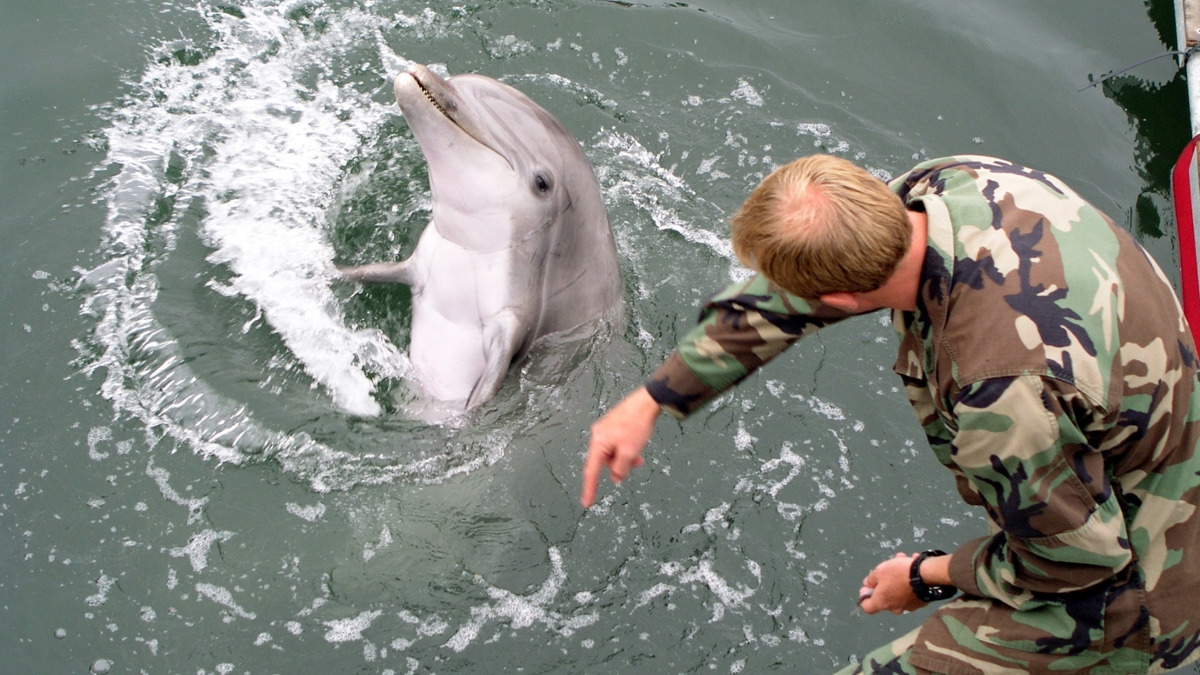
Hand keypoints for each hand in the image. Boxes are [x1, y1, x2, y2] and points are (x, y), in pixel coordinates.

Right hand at [580, 387, 659, 507]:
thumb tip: (615, 478)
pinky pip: (616, 444)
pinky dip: (625, 449)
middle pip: (604, 461)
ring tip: (639, 454)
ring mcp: (605, 429)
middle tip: (637, 463)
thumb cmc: (637, 425)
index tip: (586, 503)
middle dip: (619, 466)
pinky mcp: (612, 425)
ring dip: (625, 457)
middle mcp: (598, 435)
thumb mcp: (629, 452)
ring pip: (612, 453)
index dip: (589, 489)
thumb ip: (620, 469)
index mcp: (598, 442)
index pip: (591, 471)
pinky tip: (637, 445)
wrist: (646, 402)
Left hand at [857, 553, 926, 614]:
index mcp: (882, 603)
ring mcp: (908, 606)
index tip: (867, 587)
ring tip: (902, 559)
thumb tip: (867, 584)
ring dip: (899, 577)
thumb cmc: (898, 574)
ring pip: (899, 590)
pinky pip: (911, 590)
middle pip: (885, 597)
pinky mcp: (920, 602)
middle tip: (888, 568)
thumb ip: (871, 579)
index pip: (868, 607)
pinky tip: (913, 565)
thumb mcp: (880, 571)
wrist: (925, 575)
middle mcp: (894, 608)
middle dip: (885, 581)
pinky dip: (910, 580)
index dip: (865, 597)